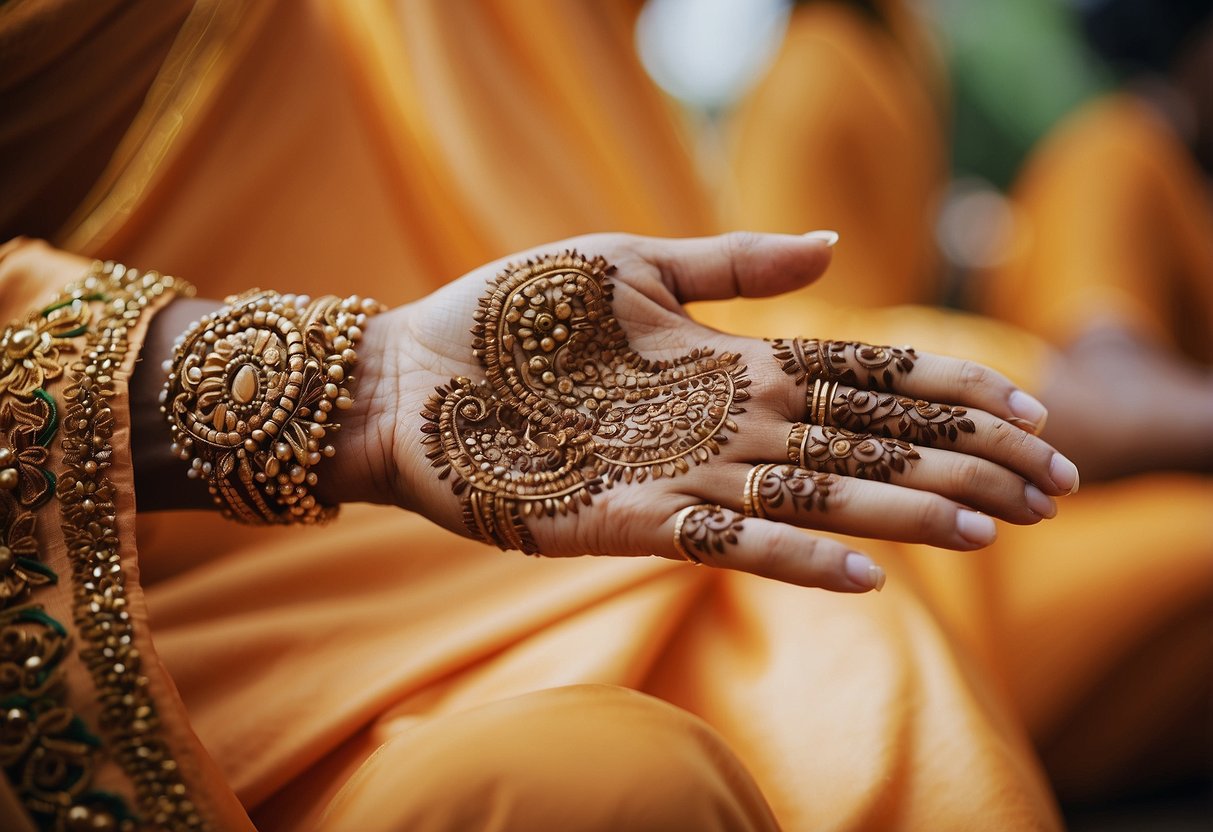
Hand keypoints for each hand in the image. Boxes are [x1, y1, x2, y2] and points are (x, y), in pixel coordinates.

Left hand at [323, 232, 1080, 590]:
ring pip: (816, 496)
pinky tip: (868, 567)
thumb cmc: (508, 316)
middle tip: (1054, 483)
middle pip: (861, 444)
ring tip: (995, 526)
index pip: (859, 379)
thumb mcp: (626, 265)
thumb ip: (730, 266)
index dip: (941, 393)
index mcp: (726, 362)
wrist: (408, 378)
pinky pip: (726, 542)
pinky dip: (796, 557)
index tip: (1023, 404)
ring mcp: (678, 475)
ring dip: (906, 513)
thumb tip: (836, 246)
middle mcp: (720, 425)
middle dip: (958, 462)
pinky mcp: (626, 521)